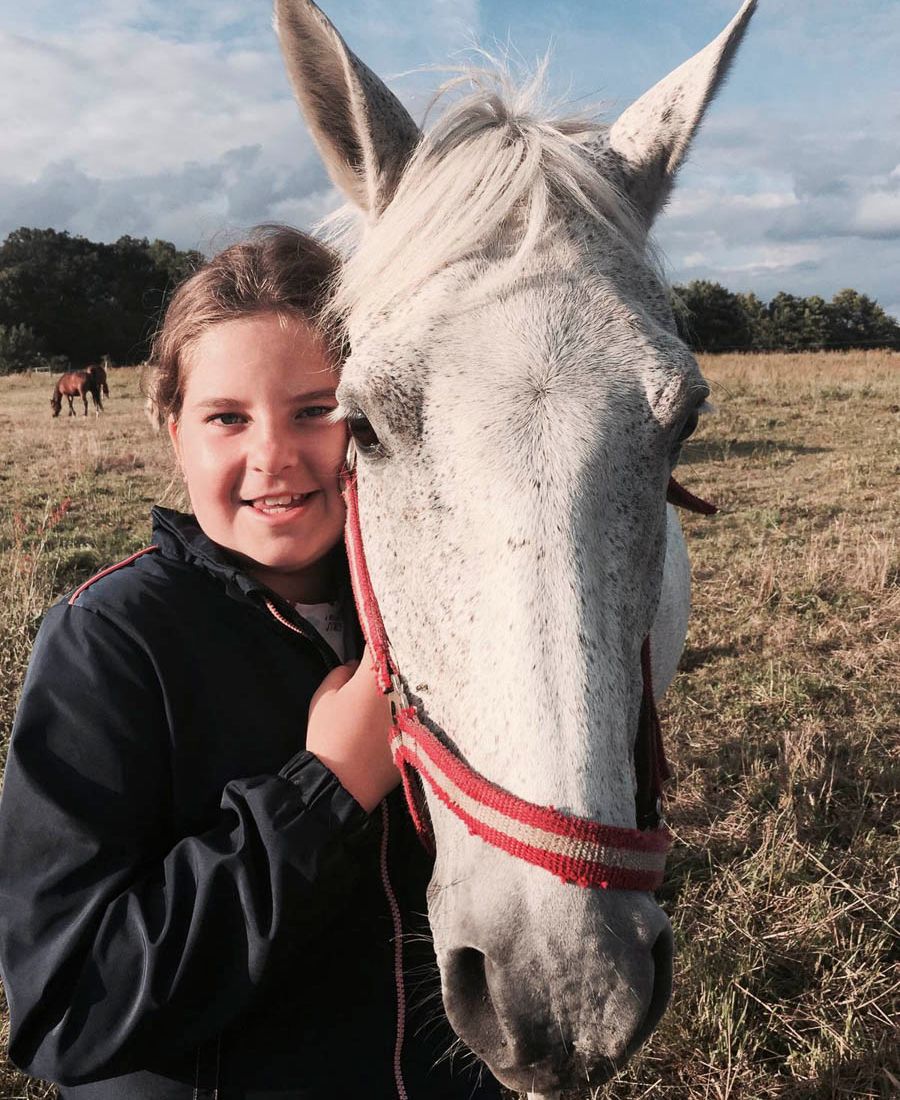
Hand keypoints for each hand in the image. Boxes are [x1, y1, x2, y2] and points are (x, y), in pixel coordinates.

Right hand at [306, 646, 397, 811]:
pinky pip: (413, 714)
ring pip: (411, 690)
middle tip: (382, 662)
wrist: (341, 784)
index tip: (372, 635)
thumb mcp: (324, 696)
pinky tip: (394, 715)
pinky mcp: (417, 734)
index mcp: (376, 676)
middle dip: (392, 663)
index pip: (380, 644)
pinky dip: (406, 711)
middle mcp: (401, 690)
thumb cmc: (329, 735)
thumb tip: (355, 666)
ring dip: (403, 686)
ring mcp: (412, 712)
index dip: (375, 637)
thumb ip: (341, 672)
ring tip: (390, 688)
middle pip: (401, 667)